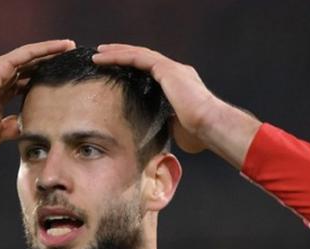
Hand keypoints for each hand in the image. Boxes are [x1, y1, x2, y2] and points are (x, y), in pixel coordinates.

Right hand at [0, 39, 75, 152]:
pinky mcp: (0, 65)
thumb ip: (12, 127)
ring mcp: (0, 70)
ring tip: (72, 47)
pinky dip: (45, 48)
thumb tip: (26, 128)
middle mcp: (1, 78)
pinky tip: (62, 46)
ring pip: (32, 56)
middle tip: (72, 61)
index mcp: (1, 94)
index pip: (27, 84)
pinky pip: (28, 53)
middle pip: (32, 67)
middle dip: (51, 64)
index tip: (63, 84)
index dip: (44, 82)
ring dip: (52, 51)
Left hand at [92, 44, 259, 165]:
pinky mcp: (166, 70)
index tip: (117, 71)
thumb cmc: (199, 133)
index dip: (133, 68)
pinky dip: (118, 56)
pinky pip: (136, 58)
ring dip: (116, 52)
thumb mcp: (177, 128)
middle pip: (143, 58)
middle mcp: (176, 72)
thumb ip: (167, 124)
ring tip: (98, 53)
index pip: (151, 71)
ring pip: (138, 54)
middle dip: (122, 55)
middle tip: (103, 54)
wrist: (211, 126)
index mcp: (179, 84)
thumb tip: (159, 133)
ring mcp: (172, 69)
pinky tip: (103, 57)